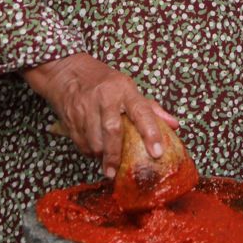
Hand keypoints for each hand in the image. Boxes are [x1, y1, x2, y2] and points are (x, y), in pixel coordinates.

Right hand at [23, 53, 177, 178]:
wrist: (68, 70)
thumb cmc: (104, 81)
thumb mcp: (128, 87)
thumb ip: (151, 109)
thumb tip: (174, 125)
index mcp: (124, 89)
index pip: (142, 111)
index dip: (151, 132)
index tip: (157, 152)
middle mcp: (105, 97)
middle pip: (112, 130)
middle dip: (114, 154)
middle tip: (115, 172)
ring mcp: (85, 106)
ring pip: (94, 140)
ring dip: (100, 155)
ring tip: (106, 160)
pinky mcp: (70, 117)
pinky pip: (81, 143)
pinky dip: (89, 151)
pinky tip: (94, 150)